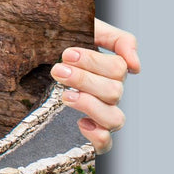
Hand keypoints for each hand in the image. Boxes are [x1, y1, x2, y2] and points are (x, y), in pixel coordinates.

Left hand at [51, 17, 139, 153]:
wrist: (37, 54)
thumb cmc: (65, 42)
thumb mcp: (90, 30)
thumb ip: (118, 39)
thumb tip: (136, 66)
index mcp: (111, 70)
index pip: (118, 68)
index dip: (94, 62)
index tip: (67, 54)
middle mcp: (110, 93)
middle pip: (114, 91)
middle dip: (84, 80)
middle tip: (58, 70)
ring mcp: (102, 114)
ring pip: (115, 118)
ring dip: (90, 105)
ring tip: (65, 95)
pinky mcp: (91, 133)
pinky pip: (105, 144)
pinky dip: (97, 136)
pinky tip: (80, 122)